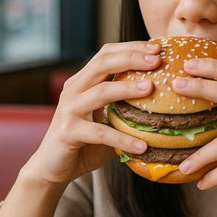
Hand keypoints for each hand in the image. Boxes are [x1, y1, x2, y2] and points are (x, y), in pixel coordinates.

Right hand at [21, 41, 160, 185]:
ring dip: (127, 88)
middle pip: (103, 64)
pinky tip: (142, 146)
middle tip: (156, 59)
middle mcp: (74, 90)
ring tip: (150, 88)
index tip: (157, 47)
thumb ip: (125, 107)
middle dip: (131, 58)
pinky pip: (100, 133)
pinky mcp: (68, 132)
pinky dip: (123, 139)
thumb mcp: (107, 119)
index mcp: (83, 81)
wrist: (51, 168)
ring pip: (101, 92)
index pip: (106, 54)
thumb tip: (165, 102)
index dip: (131, 48)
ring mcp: (69, 109)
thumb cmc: (85, 143)